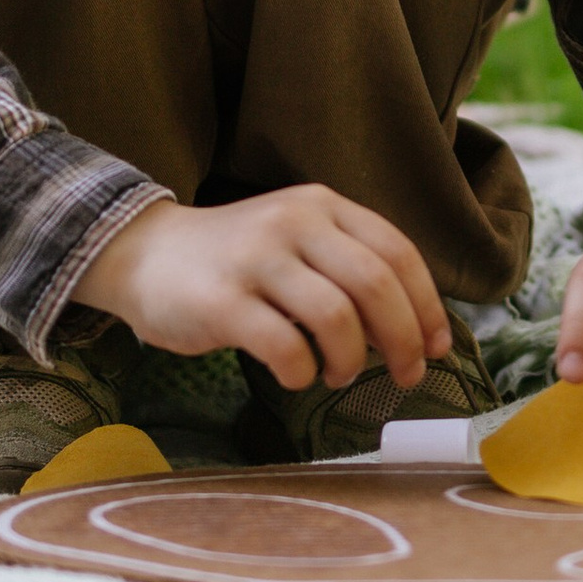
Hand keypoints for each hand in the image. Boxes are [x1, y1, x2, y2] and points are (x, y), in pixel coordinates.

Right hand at [78, 187, 450, 392]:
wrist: (143, 255)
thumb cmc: (236, 261)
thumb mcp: (297, 240)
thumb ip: (348, 267)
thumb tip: (414, 328)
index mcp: (321, 206)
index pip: (397, 251)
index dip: (427, 305)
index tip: (439, 346)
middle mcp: (293, 222)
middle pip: (375, 283)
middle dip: (404, 339)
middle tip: (407, 376)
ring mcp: (256, 259)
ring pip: (336, 316)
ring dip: (351, 359)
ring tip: (339, 375)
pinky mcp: (222, 301)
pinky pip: (284, 346)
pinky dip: (303, 371)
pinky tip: (295, 375)